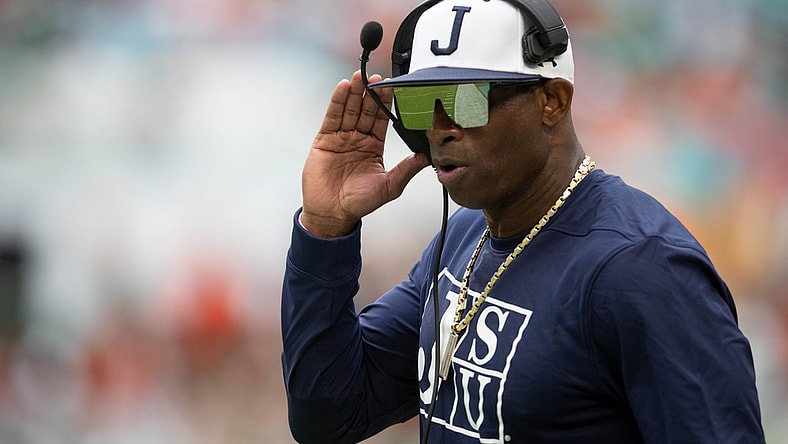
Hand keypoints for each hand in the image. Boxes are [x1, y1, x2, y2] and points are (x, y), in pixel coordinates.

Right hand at [300, 70, 429, 237]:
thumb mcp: (389, 186)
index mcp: (374, 146)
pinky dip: (337, 102)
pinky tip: (343, 88)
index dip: (386, 104)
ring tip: (359, 77)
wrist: (332, 214)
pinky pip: (332, 117)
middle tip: (375, 77)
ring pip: (349, 110)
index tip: (391, 88)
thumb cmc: (359, 203)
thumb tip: (426, 157)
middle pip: (365, 110)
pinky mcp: (325, 139)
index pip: (382, 119)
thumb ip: (406, 169)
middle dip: (370, 93)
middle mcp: (358, 139)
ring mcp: (341, 137)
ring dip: (354, 93)